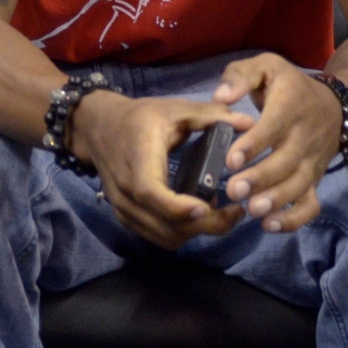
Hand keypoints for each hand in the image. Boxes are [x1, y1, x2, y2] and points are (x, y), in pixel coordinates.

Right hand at [68, 90, 252, 249]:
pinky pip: (156, 237)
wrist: (98, 127)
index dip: (178, 207)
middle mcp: (125, 188)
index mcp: (137, 159)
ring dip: (194, 232)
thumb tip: (250, 122)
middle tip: (235, 213)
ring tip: (215, 212)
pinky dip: (180, 234)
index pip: (150, 192)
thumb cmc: (139, 117)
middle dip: (204, 226)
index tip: (207, 207)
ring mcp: (123, 206)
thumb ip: (210, 115)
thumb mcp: (173, 109)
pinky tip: (195, 216)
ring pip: (163, 236)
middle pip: (163, 223)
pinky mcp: (126, 216)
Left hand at [212, 55, 345, 233]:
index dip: (254, 145)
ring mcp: (313, 160)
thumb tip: (221, 96)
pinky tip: (270, 226)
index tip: (231, 160)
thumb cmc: (287, 85)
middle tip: (234, 191)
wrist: (333, 105)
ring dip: (277, 201)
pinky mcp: (315, 178)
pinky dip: (295, 218)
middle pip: (286, 162)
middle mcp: (305, 136)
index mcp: (290, 106)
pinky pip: (312, 203)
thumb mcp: (266, 66)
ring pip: (300, 185)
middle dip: (261, 178)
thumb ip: (240, 76)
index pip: (273, 127)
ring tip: (252, 211)